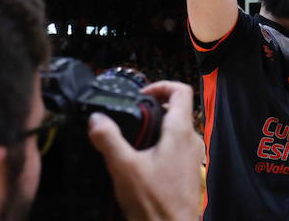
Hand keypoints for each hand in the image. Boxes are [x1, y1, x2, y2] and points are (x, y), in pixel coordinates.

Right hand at [88, 81, 203, 220]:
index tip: (141, 94)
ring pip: (175, 130)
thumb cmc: (155, 204)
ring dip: (155, 129)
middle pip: (177, 110)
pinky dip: (159, 146)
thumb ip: (109, 140)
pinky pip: (175, 148)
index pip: (181, 90)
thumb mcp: (124, 168)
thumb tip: (96, 119)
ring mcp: (192, 157)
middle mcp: (191, 141)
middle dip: (153, 108)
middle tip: (130, 116)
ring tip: (132, 139)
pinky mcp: (188, 172)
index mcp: (181, 132)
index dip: (161, 85)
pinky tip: (140, 161)